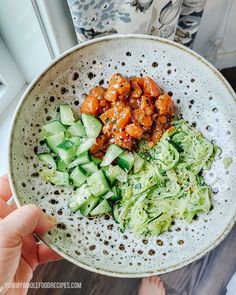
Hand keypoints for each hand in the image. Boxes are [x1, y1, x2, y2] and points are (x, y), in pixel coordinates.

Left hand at [0, 175, 61, 294]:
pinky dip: (59, 247)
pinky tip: (66, 244)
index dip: (20, 178)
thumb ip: (27, 218)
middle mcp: (6, 225)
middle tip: (60, 193)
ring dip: (55, 225)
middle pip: (28, 206)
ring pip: (41, 226)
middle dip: (44, 201)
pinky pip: (48, 247)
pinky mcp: (28, 258)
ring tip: (68, 218)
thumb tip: (48, 216)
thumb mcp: (4, 235)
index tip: (38, 171)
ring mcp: (18, 241)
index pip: (5, 187)